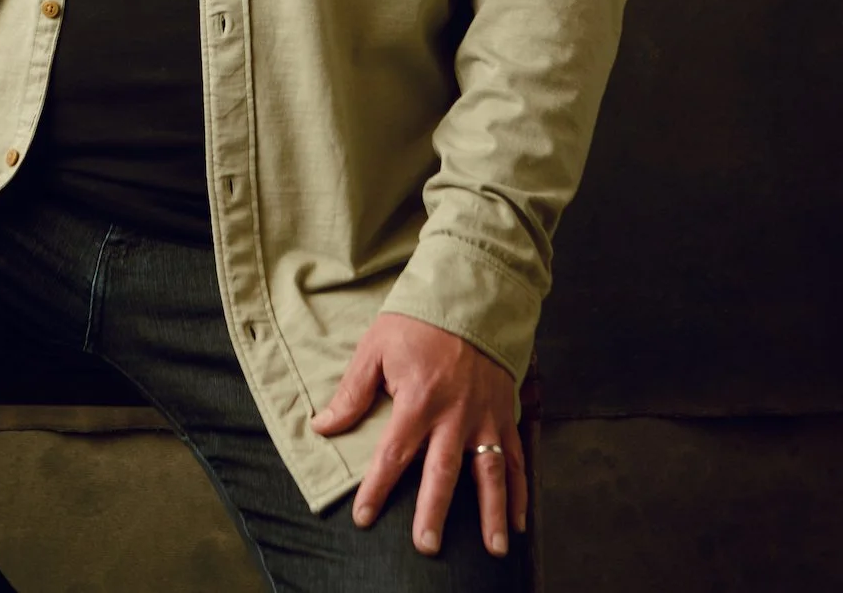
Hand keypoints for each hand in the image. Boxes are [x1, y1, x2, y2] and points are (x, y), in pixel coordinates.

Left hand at [309, 311, 525, 558]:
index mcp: (418, 400)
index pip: (394, 454)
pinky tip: (519, 520)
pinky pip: (515, 456)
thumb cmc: (418, 321)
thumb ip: (352, 392)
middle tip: (427, 546)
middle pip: (443, 472)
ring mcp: (485, 416)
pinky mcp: (505, 413)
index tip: (364, 517)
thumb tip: (323, 425)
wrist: (471, 295)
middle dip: (434, 512)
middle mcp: (455, 415)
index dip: (377, 488)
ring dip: (492, 512)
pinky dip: (519, 489)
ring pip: (490, 472)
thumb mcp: (376, 348)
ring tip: (494, 549)